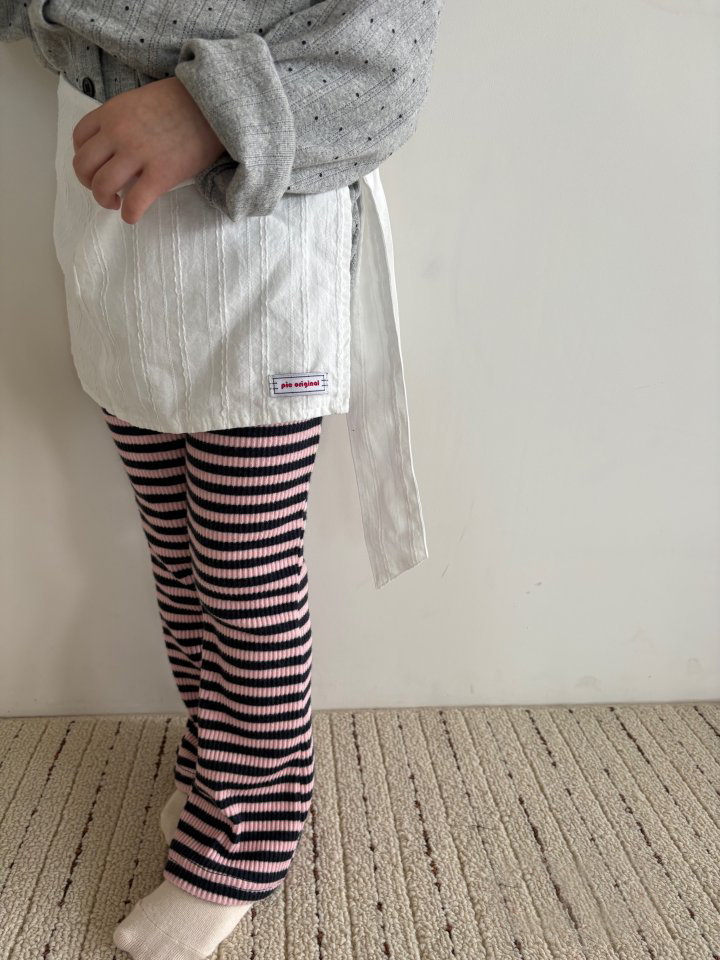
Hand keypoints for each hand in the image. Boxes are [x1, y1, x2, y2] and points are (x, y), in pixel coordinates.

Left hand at [71, 76, 225, 224]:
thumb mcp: (141, 101)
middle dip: (89, 184)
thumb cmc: (183, 102)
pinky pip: (134, 203)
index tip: (97, 167)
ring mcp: (138, 154)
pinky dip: (129, 215)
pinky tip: (133, 216)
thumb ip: (124, 121)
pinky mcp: (161, 174)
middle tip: (105, 190)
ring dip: (104, 201)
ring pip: (102, 186)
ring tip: (117, 203)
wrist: (214, 105)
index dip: (84, 157)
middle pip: (84, 166)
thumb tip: (120, 148)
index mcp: (112, 112)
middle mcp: (118, 132)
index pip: (79, 138)